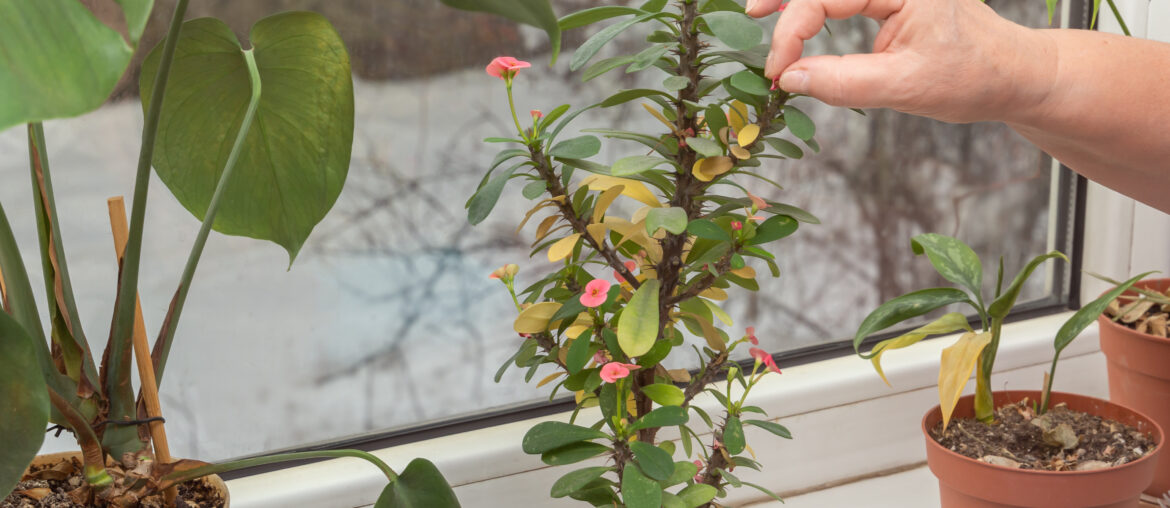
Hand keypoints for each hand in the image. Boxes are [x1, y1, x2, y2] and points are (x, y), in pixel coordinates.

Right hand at [745, 0, 1055, 122]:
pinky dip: (818, 9)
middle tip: (752, 14)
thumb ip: (844, 83)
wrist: (1016, 75)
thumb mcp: (906, 87)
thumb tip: (789, 79)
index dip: (793, 31)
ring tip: (762, 11)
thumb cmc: (975, 77)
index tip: (777, 70)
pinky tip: (797, 20)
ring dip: (800, 2)